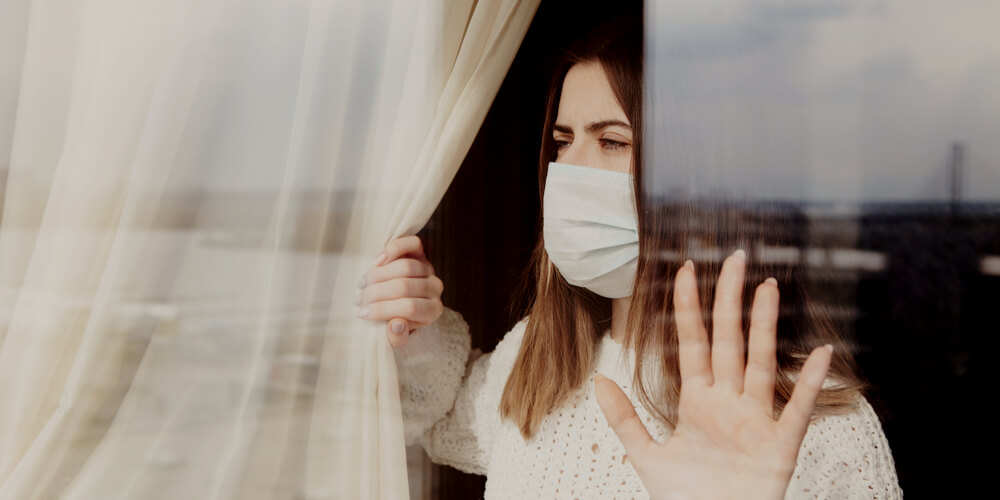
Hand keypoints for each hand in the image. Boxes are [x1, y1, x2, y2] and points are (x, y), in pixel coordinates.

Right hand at [356, 235, 443, 345]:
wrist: (402, 298)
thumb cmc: (398, 319)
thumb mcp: (397, 334)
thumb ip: (397, 336)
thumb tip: (395, 325)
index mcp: (432, 311)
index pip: (409, 308)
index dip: (383, 310)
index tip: (362, 314)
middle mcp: (435, 288)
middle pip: (405, 286)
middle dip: (376, 293)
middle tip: (359, 300)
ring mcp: (429, 269)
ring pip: (405, 267)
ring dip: (378, 275)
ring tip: (362, 285)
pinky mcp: (421, 252)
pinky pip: (411, 244)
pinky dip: (393, 250)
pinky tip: (377, 261)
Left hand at [594, 251, 832, 499]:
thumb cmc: (686, 498)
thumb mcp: (647, 456)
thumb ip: (624, 419)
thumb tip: (598, 380)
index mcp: (699, 402)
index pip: (693, 343)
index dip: (689, 308)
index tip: (685, 270)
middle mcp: (729, 403)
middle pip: (729, 342)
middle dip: (729, 301)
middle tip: (735, 259)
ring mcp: (756, 421)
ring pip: (760, 364)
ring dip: (764, 327)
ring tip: (767, 288)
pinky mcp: (779, 446)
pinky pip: (797, 410)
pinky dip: (810, 384)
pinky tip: (822, 353)